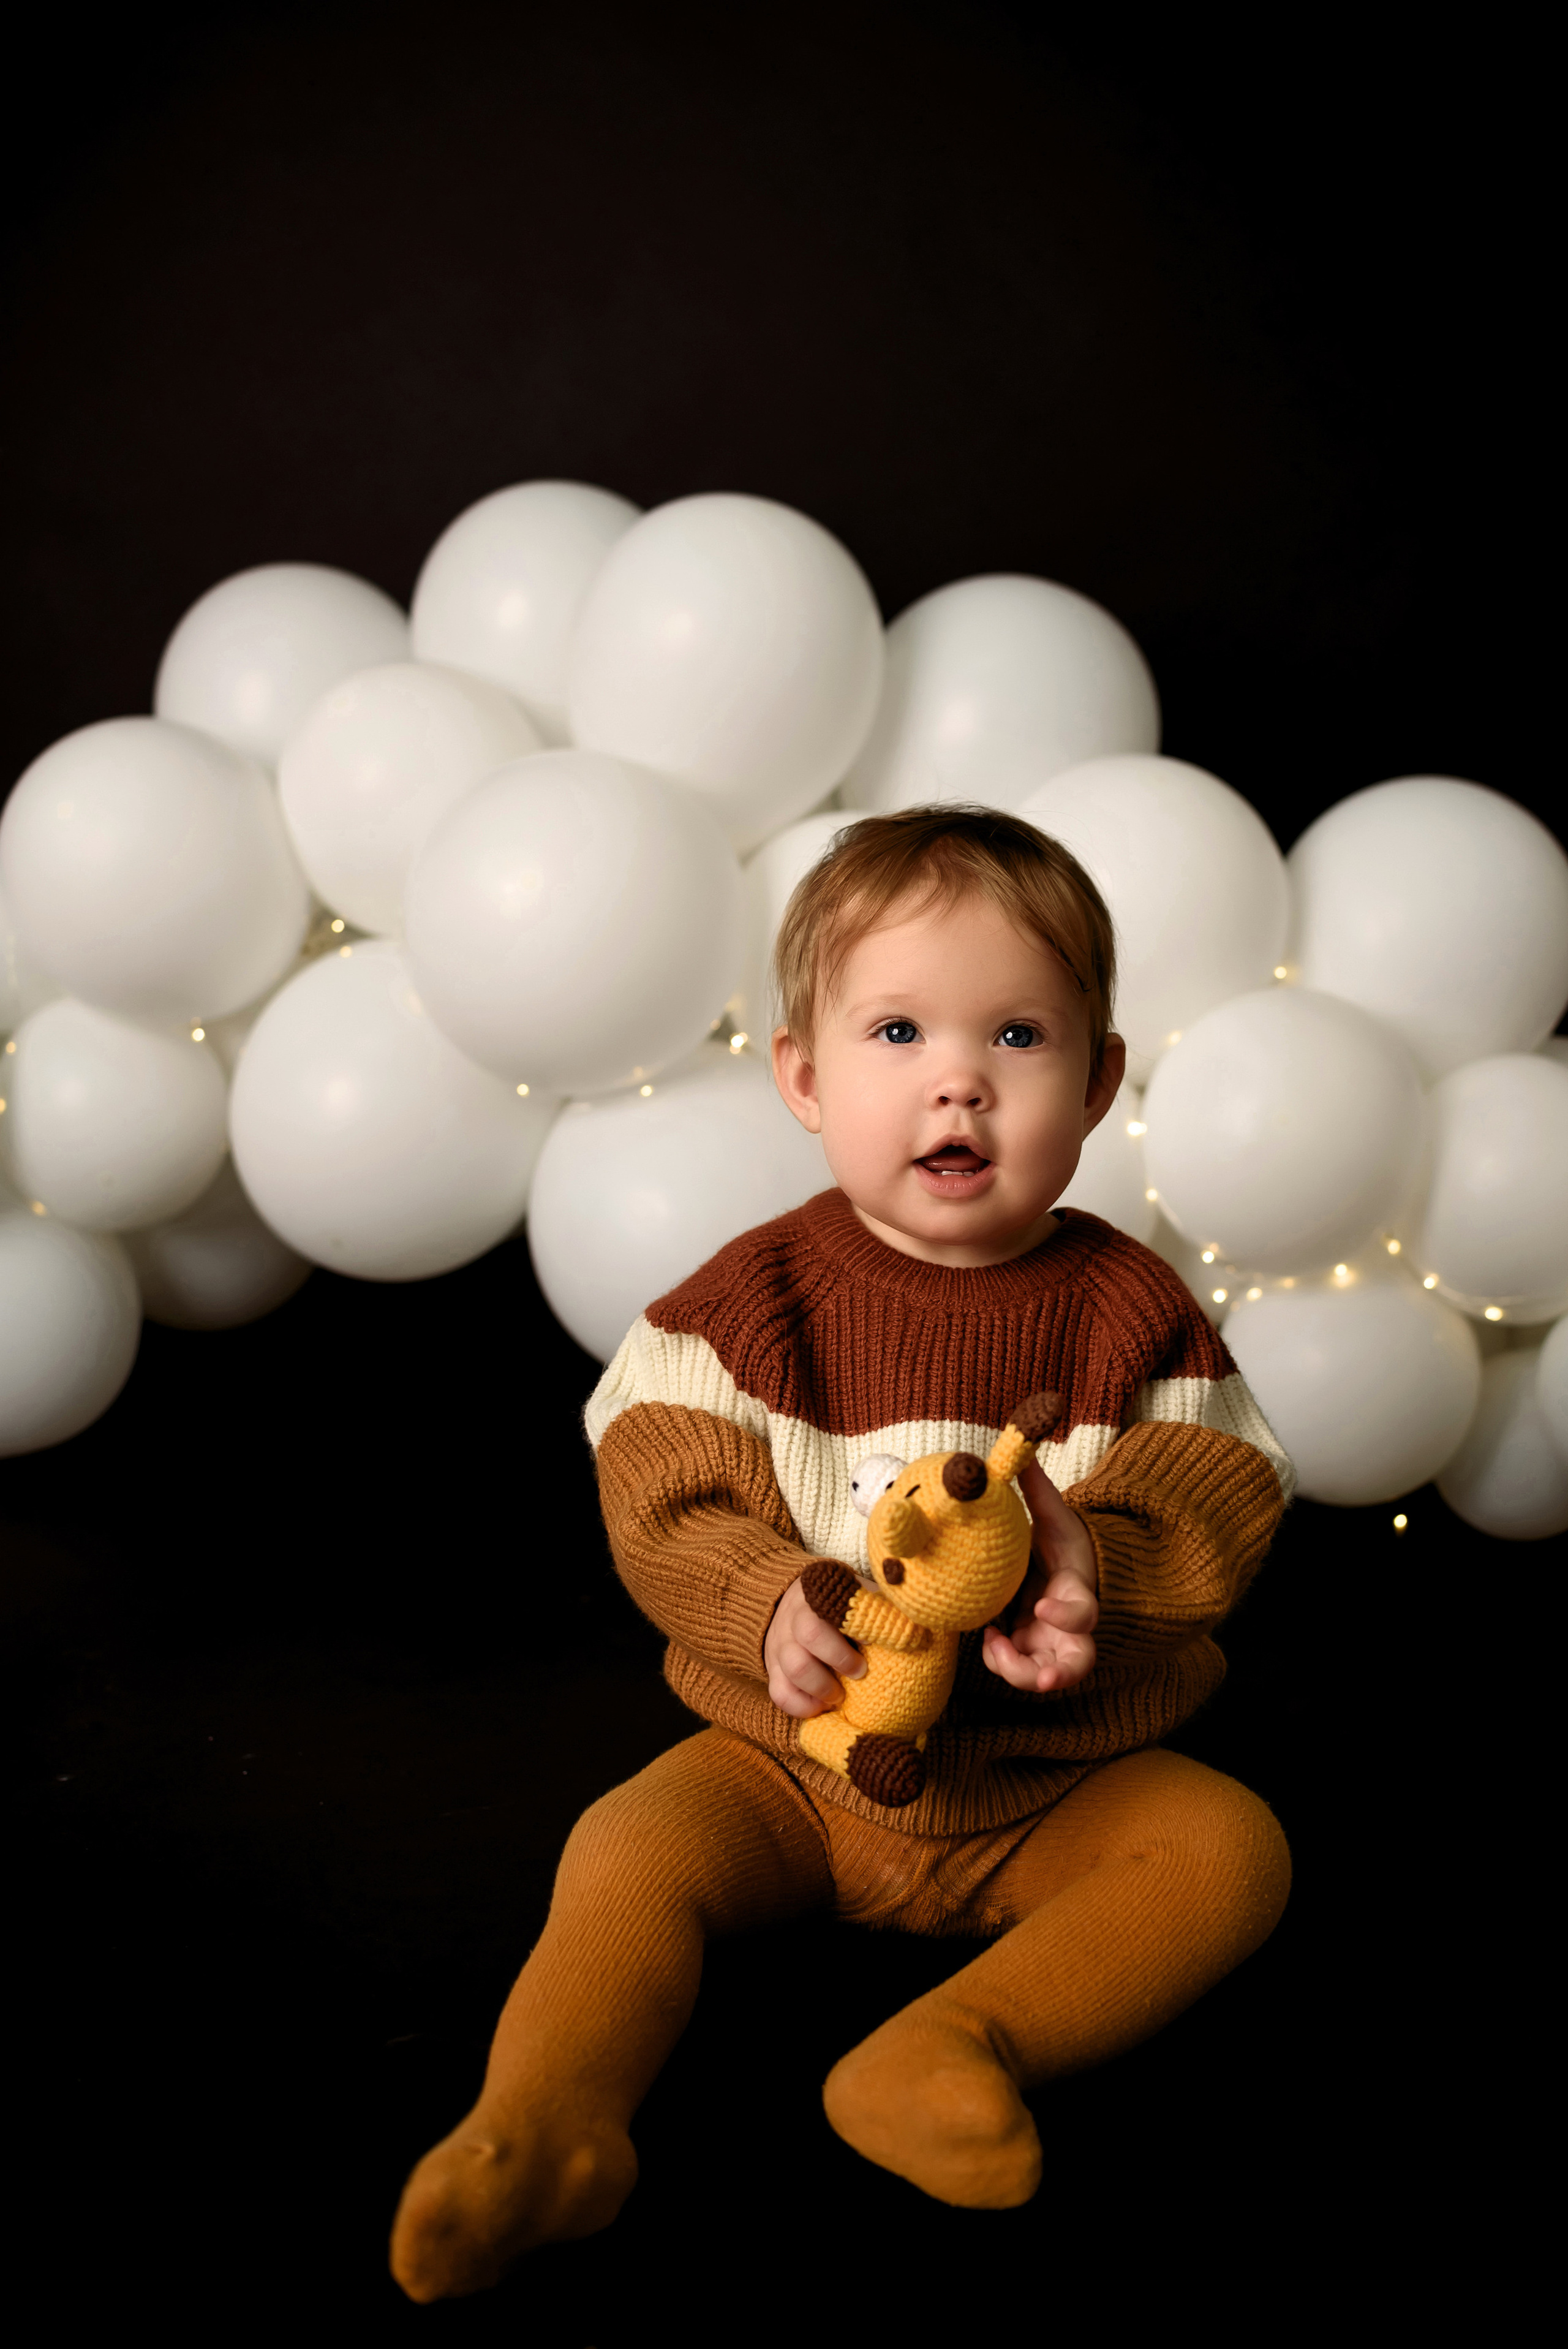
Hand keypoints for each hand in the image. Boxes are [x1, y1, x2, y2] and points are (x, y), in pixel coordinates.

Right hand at [765, 1574, 867, 1718]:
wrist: (796, 1605)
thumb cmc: (840, 1606)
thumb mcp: (858, 1595)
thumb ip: (880, 1609)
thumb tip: (916, 1630)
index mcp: (820, 1592)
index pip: (831, 1603)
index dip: (853, 1623)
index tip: (870, 1642)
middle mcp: (795, 1614)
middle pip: (810, 1634)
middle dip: (839, 1659)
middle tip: (860, 1672)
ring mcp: (780, 1642)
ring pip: (793, 1667)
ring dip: (822, 1687)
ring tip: (840, 1696)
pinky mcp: (773, 1668)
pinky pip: (779, 1692)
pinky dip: (802, 1706)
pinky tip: (822, 1707)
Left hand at [981, 1454, 1098, 1695]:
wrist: (1061, 1567)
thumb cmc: (1059, 1542)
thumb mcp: (1052, 1516)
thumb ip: (1038, 1489)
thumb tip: (1023, 1448)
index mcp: (1077, 1590)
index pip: (1083, 1611)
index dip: (1067, 1615)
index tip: (1043, 1607)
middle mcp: (1069, 1626)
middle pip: (1079, 1662)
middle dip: (1060, 1674)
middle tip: (1041, 1681)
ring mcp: (1051, 1644)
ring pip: (1048, 1676)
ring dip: (1021, 1673)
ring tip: (994, 1650)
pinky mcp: (1032, 1652)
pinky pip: (1019, 1668)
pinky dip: (1003, 1661)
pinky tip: (988, 1638)